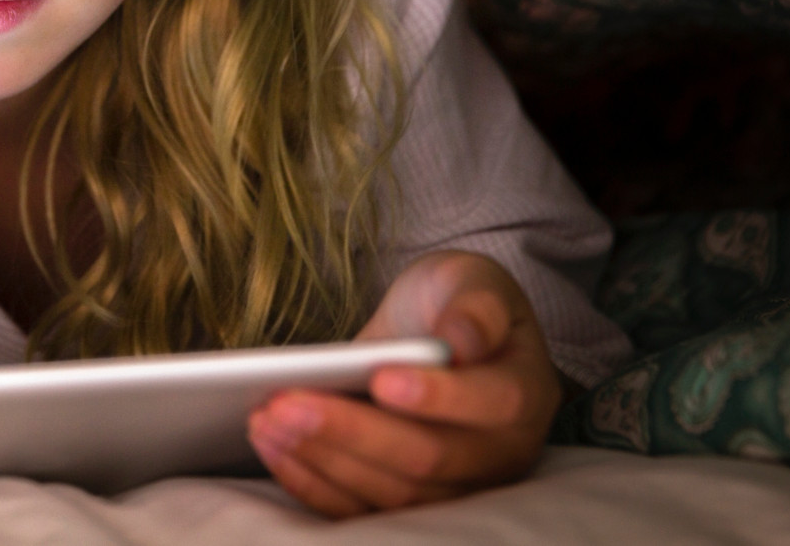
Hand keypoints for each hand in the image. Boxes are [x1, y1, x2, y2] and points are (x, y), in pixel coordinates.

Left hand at [246, 250, 560, 517]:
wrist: (439, 330)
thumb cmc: (457, 301)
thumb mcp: (473, 280)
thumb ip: (475, 305)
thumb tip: (462, 340)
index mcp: (523, 393)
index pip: (490, 404)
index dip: (437, 396)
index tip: (382, 377)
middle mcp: (498, 454)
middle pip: (426, 459)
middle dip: (351, 432)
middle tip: (286, 402)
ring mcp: (455, 487)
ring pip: (391, 492)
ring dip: (322, 458)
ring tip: (266, 418)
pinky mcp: (409, 500)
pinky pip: (362, 509)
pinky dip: (312, 482)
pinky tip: (271, 447)